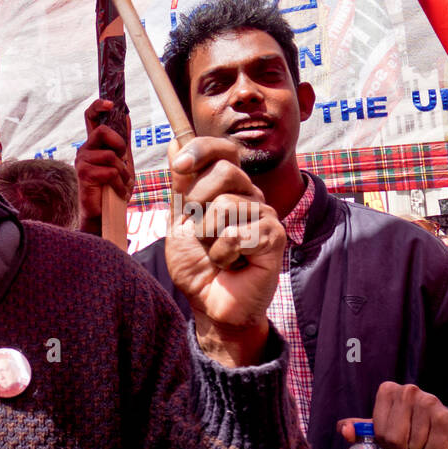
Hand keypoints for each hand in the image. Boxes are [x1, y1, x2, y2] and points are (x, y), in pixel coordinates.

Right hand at [76, 98, 133, 232]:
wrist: (105, 214)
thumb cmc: (113, 188)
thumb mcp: (123, 161)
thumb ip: (123, 141)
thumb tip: (126, 116)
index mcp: (94, 144)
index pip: (90, 117)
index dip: (98, 106)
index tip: (111, 104)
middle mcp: (85, 149)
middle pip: (102, 131)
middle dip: (119, 144)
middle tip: (122, 160)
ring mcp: (82, 161)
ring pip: (110, 155)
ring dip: (122, 171)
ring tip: (120, 183)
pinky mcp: (84, 174)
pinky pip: (110, 171)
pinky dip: (119, 183)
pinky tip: (117, 191)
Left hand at [163, 137, 283, 364]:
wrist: (210, 305)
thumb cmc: (197, 265)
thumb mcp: (179, 221)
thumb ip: (179, 185)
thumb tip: (173, 143)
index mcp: (227, 188)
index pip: (222, 150)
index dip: (201, 150)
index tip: (180, 166)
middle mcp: (249, 196)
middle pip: (226, 170)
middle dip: (198, 201)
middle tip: (200, 231)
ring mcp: (264, 215)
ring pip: (228, 204)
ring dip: (208, 236)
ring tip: (216, 254)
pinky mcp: (273, 238)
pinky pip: (237, 233)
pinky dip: (222, 254)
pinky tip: (230, 265)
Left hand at [338, 382, 447, 448]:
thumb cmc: (415, 427)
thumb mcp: (385, 426)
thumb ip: (362, 428)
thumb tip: (343, 429)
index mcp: (388, 391)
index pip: (379, 432)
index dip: (388, 442)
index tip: (399, 435)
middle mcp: (408, 391)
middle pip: (394, 440)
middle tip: (414, 441)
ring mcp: (429, 402)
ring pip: (414, 446)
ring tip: (428, 438)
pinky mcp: (446, 417)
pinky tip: (440, 440)